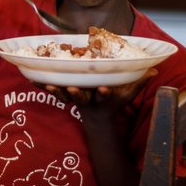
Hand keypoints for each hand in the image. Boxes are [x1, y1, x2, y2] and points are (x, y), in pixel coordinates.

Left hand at [42, 68, 156, 112]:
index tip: (104, 90)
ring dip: (56, 91)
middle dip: (76, 94)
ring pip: (64, 96)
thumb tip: (154, 70)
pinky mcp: (64, 95)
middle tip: (72, 88)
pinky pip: (52, 90)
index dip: (105, 94)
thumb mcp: (127, 94)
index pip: (105, 96)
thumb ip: (138, 82)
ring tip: (50, 85)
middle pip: (81, 98)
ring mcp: (74, 99)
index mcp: (102, 98)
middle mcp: (87, 99)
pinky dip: (42, 86)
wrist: (97, 116)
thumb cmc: (113, 101)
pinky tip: (32, 79)